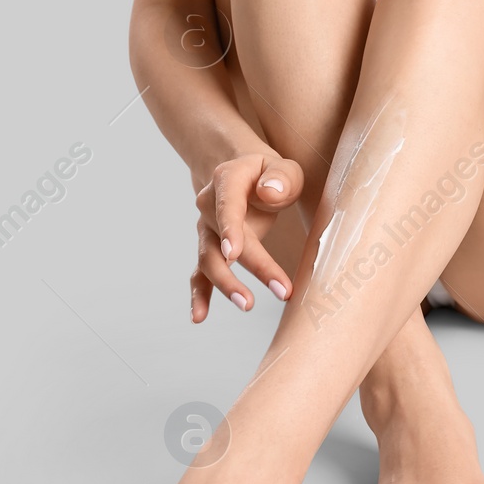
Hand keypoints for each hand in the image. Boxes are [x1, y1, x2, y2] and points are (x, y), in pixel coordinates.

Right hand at [191, 152, 303, 321]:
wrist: (245, 174)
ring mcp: (207, 230)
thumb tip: (269, 193)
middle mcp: (209, 206)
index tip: (234, 253)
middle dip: (252, 266)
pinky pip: (200, 274)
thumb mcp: (284, 167)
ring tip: (247, 305)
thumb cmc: (271, 174)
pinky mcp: (211, 250)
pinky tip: (199, 316)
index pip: (227, 204)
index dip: (229, 228)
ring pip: (209, 260)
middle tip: (281, 290)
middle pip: (222, 239)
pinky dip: (200, 295)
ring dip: (226, 284)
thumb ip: (281, 177)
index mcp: (227, 180)